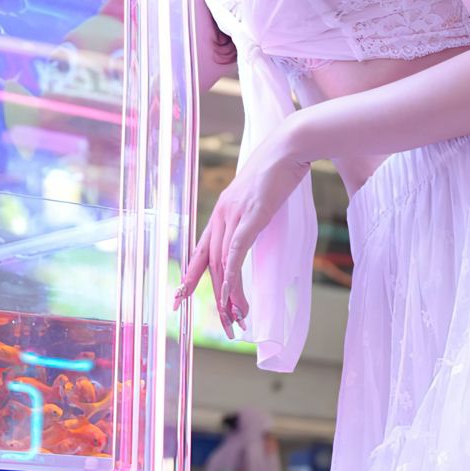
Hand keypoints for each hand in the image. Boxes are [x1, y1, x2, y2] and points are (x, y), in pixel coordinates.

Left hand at [175, 119, 311, 337]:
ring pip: (222, 264)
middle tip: (222, 323)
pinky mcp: (250, 216)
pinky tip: (231, 294)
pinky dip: (231, 275)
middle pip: (208, 264)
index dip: (190, 275)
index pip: (200, 250)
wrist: (289, 147)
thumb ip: (251, 213)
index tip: (181, 297)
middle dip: (214, 297)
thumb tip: (254, 223)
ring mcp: (233, 215)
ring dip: (229, 295)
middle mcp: (220, 215)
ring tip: (236, 318)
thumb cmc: (278, 170)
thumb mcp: (258, 196)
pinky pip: (235, 252)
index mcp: (221, 212)